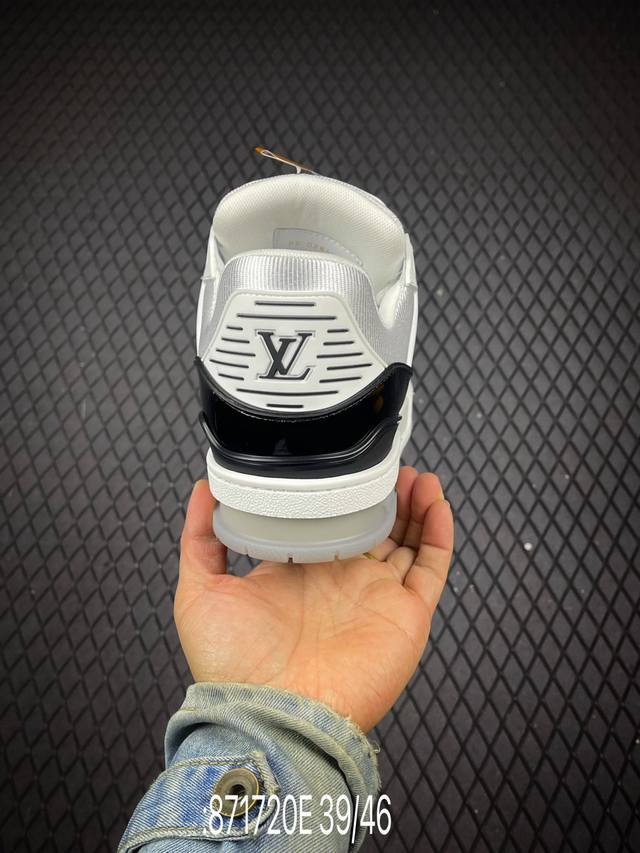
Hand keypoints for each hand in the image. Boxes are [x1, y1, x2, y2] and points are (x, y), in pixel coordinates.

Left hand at [175, 468, 453, 731]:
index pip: (330, 524)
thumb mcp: (200, 591)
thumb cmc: (234, 666)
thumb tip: (202, 491)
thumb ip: (201, 537)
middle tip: (387, 463)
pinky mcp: (406, 614)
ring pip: (409, 541)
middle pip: (376, 527)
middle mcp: (342, 581)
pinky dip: (441, 534)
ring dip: (416, 506)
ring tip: (416, 475)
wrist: (272, 715)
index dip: (342, 495)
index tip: (345, 464)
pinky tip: (437, 504)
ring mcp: (377, 596)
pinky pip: (433, 568)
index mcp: (302, 572)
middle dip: (386, 494)